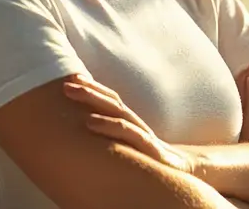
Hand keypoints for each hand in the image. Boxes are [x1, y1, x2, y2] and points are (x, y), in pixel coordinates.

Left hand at [63, 75, 198, 175]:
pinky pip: (128, 133)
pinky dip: (109, 126)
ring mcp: (143, 133)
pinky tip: (90, 124)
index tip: (72, 78)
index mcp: (131, 122)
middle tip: (66, 84)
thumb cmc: (150, 159)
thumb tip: (88, 132)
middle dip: (89, 90)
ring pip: (117, 112)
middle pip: (112, 101)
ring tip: (73, 94)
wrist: (182, 170)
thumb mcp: (131, 147)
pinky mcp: (148, 147)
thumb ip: (115, 137)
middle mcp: (136, 123)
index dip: (93, 88)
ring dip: (94, 101)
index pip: (111, 99)